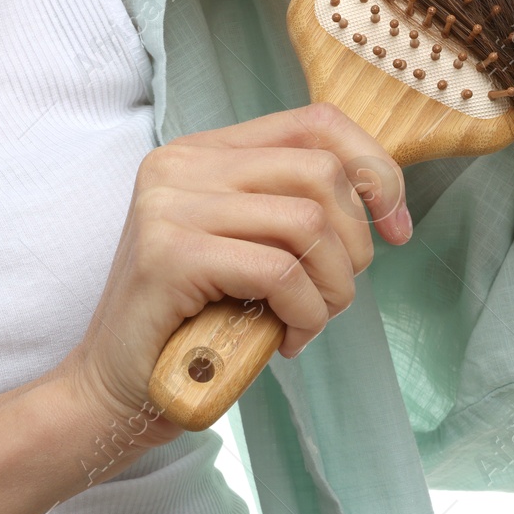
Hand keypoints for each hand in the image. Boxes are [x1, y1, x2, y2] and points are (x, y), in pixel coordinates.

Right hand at [51, 103, 410, 461]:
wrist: (116, 391)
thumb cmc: (194, 325)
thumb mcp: (247, 247)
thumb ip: (290, 208)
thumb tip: (381, 194)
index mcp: (202, 151)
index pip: (314, 123)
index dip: (374, 170)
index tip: (397, 229)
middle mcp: (180, 164)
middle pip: (321, 172)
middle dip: (354, 244)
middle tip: (335, 295)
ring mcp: (170, 205)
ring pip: (308, 223)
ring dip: (332, 288)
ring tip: (309, 322)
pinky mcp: (170, 254)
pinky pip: (280, 273)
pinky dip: (305, 314)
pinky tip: (287, 340)